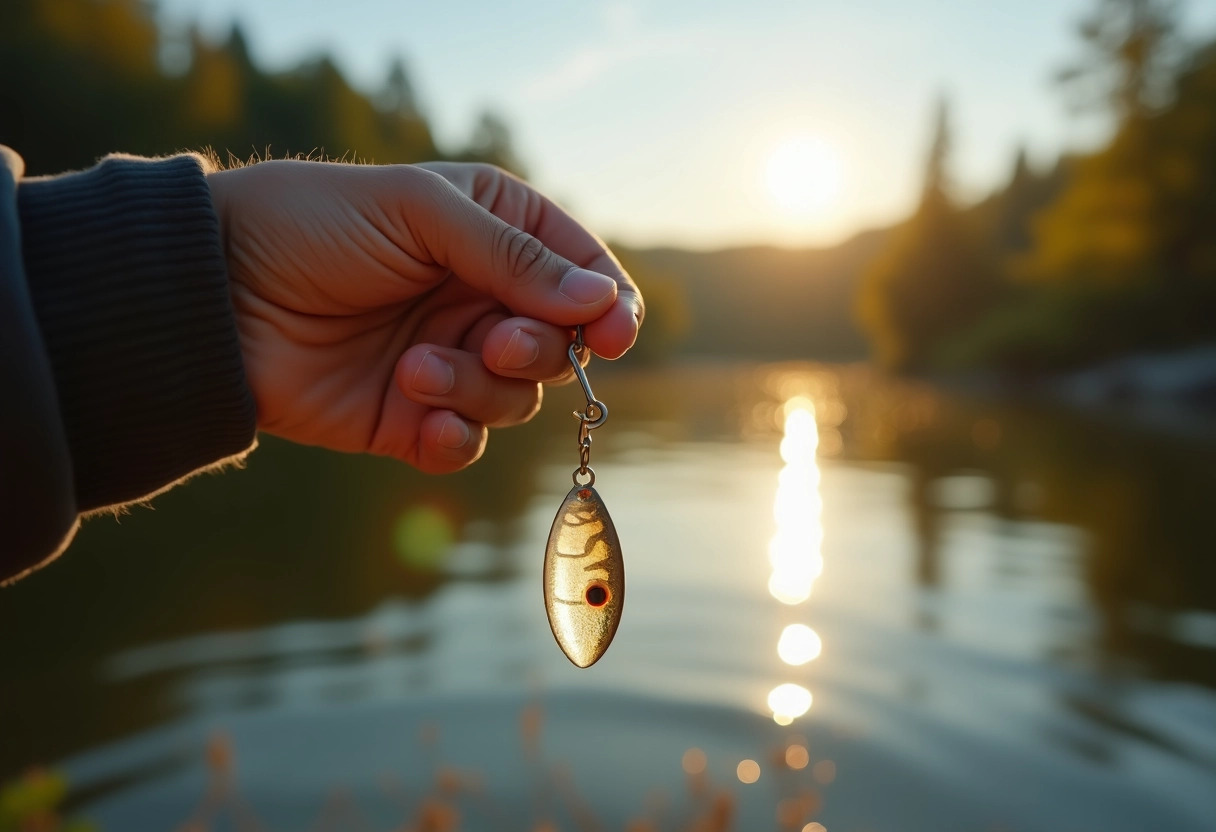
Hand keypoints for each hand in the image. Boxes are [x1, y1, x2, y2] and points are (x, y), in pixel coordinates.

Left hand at [206, 161, 642, 472]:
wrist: (214, 293)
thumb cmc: (313, 225)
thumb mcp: (420, 214)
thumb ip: (514, 258)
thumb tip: (603, 300)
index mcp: (493, 232)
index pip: (583, 272)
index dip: (609, 305)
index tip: (614, 333)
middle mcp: (479, 298)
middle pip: (560, 345)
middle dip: (536, 349)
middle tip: (491, 341)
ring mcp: (449, 361)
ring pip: (516, 398)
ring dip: (477, 389)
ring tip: (414, 369)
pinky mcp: (411, 418)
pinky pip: (466, 444)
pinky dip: (455, 437)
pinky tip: (419, 416)